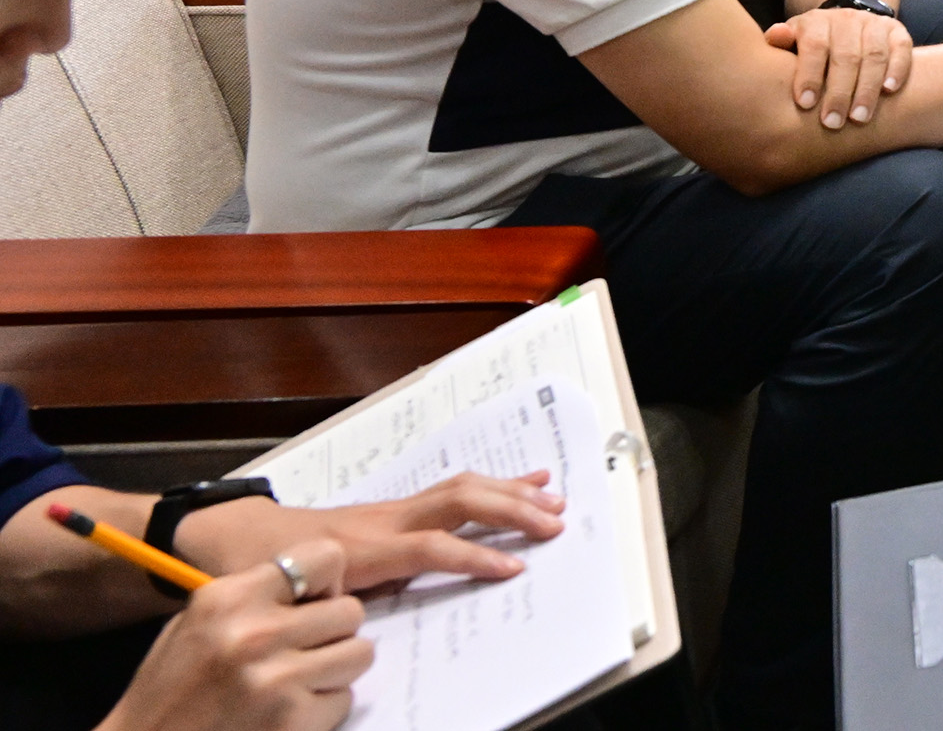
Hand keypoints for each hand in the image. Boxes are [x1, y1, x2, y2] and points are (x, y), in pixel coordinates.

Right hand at [98, 539, 369, 730]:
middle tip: (302, 651)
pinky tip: (285, 714)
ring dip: (335, 670)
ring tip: (296, 682)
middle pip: (351, 611)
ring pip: (360, 654)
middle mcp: (256, 633)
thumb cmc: (172, 689)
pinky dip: (323, 709)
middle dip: (333, 632)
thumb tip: (324, 585)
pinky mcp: (293, 721)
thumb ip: (258, 597)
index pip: (326, 557)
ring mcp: (277, 681)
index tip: (310, 603)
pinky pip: (344, 699)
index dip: (326, 583)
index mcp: (230, 598)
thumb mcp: (199, 622)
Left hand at [178, 472, 560, 592]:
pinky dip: (489, 486)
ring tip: (550, 494)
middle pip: (457, 504)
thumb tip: (362, 624)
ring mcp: (387, 511)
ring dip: (508, 492)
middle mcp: (381, 522)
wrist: (227, 537)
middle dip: (509, 511)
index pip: (429, 548)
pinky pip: (448, 491)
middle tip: (552, 522)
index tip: (512, 569)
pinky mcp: (391, 510)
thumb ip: (329, 609)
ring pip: (458, 489)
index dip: (472, 559)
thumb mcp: (285, 601)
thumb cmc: (253, 573)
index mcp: (360, 548)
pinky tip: (518, 481)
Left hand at [763, 5, 914, 128]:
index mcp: (817, 22)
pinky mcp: (897, 31)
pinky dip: (898, 69)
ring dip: (868, 89)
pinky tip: (890, 91)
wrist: (845, 25)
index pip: (815, 46)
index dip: (810, 74)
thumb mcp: (792, 42)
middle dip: (839, 92)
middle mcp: (847, 20)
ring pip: (874, 55)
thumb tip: (775, 36)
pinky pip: (902, 48)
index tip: (805, 104)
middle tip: (832, 123)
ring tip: (859, 118)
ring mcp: (874, 25)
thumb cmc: (812, 47)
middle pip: (846, 56)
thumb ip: (781, 42)